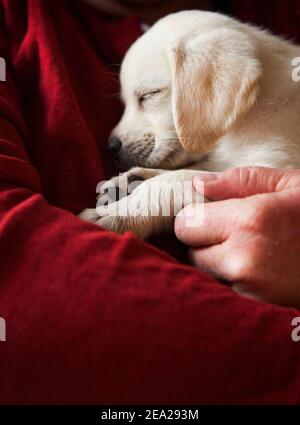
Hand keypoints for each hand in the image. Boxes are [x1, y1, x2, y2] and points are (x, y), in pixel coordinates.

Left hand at [175, 167, 299, 308]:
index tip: (209, 215)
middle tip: (231, 233)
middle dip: (203, 242)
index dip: (196, 217)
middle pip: (191, 253)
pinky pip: (224, 294)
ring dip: (216, 265)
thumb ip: (241, 181)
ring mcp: (251, 291)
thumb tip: (199, 185)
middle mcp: (243, 259)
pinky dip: (230, 283)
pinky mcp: (258, 311)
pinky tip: (256, 272)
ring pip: (205, 277)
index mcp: (249, 220)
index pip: (186, 224)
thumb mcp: (290, 186)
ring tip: (248, 252)